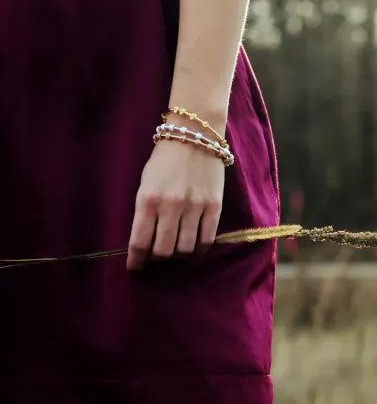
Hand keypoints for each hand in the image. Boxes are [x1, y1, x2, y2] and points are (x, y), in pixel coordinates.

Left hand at [126, 139, 224, 270]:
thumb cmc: (165, 160)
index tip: (136, 267)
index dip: (136, 260)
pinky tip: (194, 244)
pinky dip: (198, 248)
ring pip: (185, 249)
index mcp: (147, 199)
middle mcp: (170, 206)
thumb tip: (146, 240)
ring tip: (176, 247)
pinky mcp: (214, 207)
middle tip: (157, 255)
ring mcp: (194, 207)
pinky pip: (206, 240)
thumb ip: (145, 211)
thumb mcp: (145, 183)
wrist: (195, 136)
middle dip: (158, 258)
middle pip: (163, 251)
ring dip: (178, 253)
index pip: (139, 242)